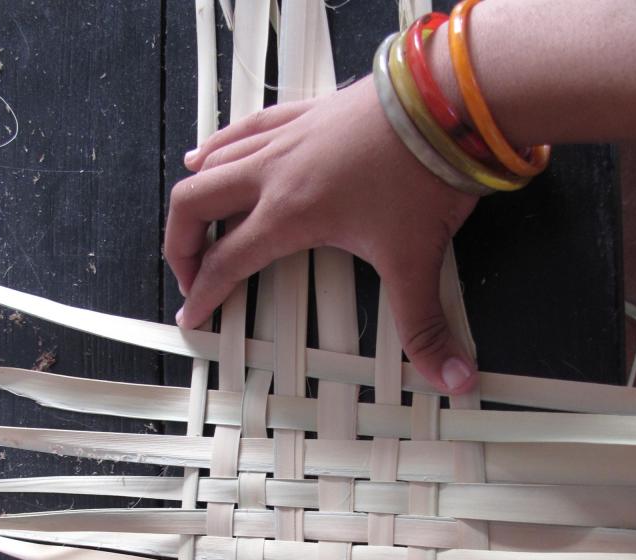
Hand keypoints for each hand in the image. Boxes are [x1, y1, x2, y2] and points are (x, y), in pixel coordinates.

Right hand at [165, 76, 478, 393]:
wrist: (450, 103)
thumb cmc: (425, 178)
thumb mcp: (418, 262)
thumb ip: (425, 328)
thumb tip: (454, 379)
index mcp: (289, 215)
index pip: (226, 261)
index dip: (203, 294)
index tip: (192, 316)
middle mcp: (273, 173)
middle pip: (194, 203)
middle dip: (181, 244)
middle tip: (191, 275)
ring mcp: (286, 136)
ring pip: (213, 161)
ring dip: (195, 196)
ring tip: (195, 225)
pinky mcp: (305, 111)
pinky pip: (244, 127)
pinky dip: (217, 147)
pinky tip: (209, 153)